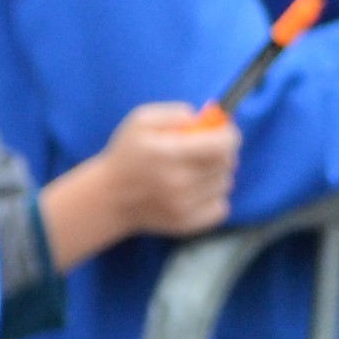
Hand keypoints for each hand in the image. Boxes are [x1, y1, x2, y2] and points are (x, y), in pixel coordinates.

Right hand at [38, 99, 242, 272]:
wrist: (109, 198)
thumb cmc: (127, 154)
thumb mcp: (141, 121)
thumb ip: (174, 114)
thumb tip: (204, 119)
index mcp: (168, 153)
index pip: (222, 145)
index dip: (229, 134)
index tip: (223, 132)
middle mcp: (179, 182)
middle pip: (227, 163)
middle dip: (223, 152)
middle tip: (207, 150)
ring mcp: (184, 206)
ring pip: (225, 184)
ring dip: (216, 174)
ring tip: (195, 171)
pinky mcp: (188, 223)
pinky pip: (222, 207)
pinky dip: (214, 197)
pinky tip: (196, 192)